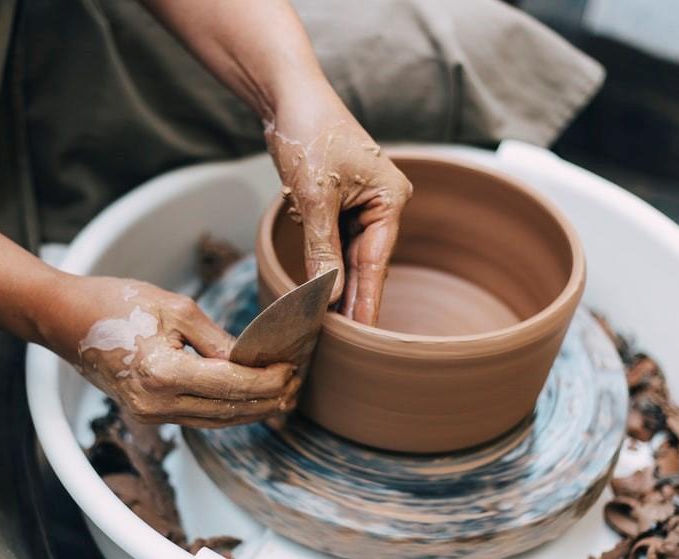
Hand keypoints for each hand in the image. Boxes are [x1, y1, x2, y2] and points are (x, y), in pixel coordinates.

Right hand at [41, 275, 299, 426]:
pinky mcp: (147, 413)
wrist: (64, 319)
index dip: (268, 380)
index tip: (293, 370)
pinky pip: (198, 417)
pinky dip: (227, 410)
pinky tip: (248, 400)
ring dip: (251, 410)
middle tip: (297, 384)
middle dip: (268, 400)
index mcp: (163, 373)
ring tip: (282, 395)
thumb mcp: (175, 307)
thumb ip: (216, 339)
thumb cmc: (115, 302)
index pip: (232, 385)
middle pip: (229, 410)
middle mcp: (156, 403)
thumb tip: (252, 360)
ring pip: (216, 420)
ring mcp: (150, 414)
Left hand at [265, 84, 411, 325]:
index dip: (367, 301)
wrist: (288, 96)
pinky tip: (320, 293)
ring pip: (350, 256)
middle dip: (353, 299)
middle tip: (345, 342)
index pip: (376, 262)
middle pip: (366, 263)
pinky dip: (326, 265)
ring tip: (331, 326)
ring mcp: (362, 204)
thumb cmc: (308, 133)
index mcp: (390, 199)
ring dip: (337, 286)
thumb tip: (328, 296)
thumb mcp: (314, 197)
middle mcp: (383, 204)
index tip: (364, 336)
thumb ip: (322, 249)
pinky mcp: (340, 203)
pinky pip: (335, 243)